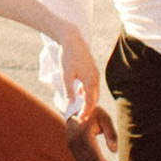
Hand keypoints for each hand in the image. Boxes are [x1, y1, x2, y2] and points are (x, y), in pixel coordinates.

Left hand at [42, 24, 114, 152]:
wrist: (72, 40)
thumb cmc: (67, 57)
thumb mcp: (65, 76)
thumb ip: (68, 91)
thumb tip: (70, 104)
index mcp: (90, 81)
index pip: (90, 102)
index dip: (86, 112)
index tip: (81, 120)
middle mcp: (95, 78)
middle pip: (94, 98)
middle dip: (88, 108)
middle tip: (82, 117)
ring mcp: (95, 73)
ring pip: (94, 91)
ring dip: (89, 100)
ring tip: (81, 107)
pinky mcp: (92, 69)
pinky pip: (92, 84)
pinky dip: (88, 91)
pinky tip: (80, 92)